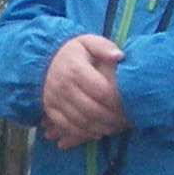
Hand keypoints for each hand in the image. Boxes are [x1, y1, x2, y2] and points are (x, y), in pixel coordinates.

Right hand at [39, 32, 130, 146]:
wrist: (44, 59)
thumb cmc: (74, 51)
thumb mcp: (88, 42)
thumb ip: (104, 47)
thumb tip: (120, 56)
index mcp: (76, 69)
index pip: (101, 91)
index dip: (117, 100)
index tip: (129, 104)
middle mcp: (63, 86)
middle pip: (92, 109)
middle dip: (111, 118)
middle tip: (125, 121)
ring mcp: (54, 99)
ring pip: (80, 121)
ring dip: (100, 128)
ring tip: (114, 128)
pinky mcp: (49, 108)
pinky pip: (67, 126)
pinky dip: (83, 133)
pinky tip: (98, 133)